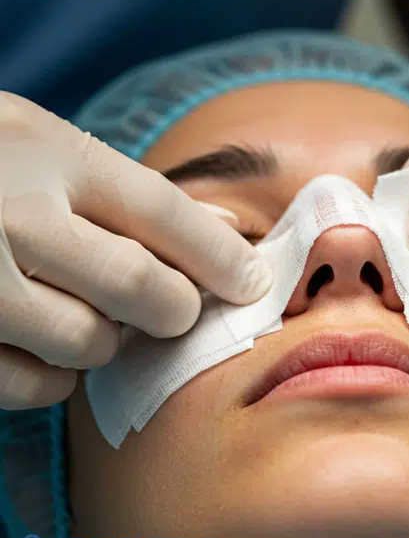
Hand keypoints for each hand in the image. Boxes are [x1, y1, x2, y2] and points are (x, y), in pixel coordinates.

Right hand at [0, 92, 271, 408]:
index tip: (255, 283)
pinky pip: (38, 385)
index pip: (164, 214)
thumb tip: (228, 235)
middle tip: (175, 309)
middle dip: (175, 310)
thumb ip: (131, 198)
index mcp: (47, 154)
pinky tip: (44, 341)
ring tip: (83, 311)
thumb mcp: (49, 151)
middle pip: (141, 289)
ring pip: (91, 343)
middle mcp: (10, 215)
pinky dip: (57, 375)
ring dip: (106, 339)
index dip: (222, 257)